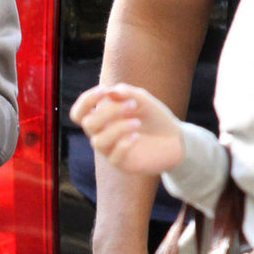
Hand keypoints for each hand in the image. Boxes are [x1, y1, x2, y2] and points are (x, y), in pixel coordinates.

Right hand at [71, 84, 185, 175]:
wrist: (175, 139)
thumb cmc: (154, 117)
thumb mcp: (142, 100)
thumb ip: (127, 93)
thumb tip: (110, 92)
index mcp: (102, 119)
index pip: (79, 114)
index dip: (86, 101)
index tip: (104, 89)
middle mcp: (102, 135)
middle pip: (89, 124)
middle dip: (109, 111)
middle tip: (133, 104)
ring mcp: (110, 151)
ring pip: (98, 141)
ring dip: (117, 128)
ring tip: (137, 123)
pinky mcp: (122, 163)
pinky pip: (114, 156)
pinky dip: (123, 144)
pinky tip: (136, 136)